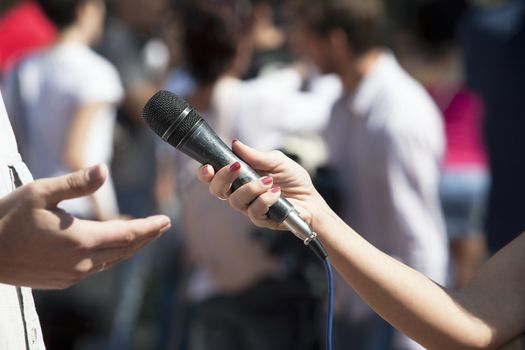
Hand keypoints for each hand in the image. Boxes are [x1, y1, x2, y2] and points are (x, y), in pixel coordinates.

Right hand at [0, 164, 170, 289]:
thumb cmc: (7, 218)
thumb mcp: (40, 192)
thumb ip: (76, 183)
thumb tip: (104, 169)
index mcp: (81, 239)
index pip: (128, 233)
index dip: (150, 227)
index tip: (166, 221)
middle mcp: (82, 261)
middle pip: (126, 249)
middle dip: (146, 237)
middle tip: (162, 226)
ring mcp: (73, 274)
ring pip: (113, 260)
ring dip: (131, 247)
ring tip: (143, 235)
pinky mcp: (63, 280)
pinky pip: (97, 267)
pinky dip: (111, 255)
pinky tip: (111, 246)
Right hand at [197, 140, 326, 230]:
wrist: (311, 200)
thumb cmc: (293, 179)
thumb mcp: (276, 161)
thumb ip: (256, 155)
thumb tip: (235, 144)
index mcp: (240, 177)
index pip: (214, 177)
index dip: (206, 173)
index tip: (208, 166)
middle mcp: (240, 192)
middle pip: (217, 190)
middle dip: (223, 178)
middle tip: (237, 168)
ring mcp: (248, 207)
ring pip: (235, 200)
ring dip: (251, 188)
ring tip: (269, 181)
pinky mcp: (260, 219)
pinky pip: (254, 211)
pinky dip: (265, 199)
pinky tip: (277, 193)